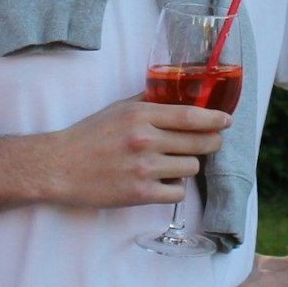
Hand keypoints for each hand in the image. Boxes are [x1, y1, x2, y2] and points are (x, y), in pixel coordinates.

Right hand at [42, 96, 228, 209]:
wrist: (60, 167)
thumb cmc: (88, 136)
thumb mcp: (118, 109)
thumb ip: (147, 101)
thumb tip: (176, 93)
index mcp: (140, 116)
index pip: (190, 116)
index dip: (215, 119)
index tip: (226, 120)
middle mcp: (145, 141)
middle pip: (198, 143)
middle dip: (211, 142)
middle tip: (211, 142)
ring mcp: (144, 169)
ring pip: (191, 168)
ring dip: (188, 165)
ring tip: (174, 162)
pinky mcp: (140, 194)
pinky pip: (177, 192)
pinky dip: (175, 187)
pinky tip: (163, 180)